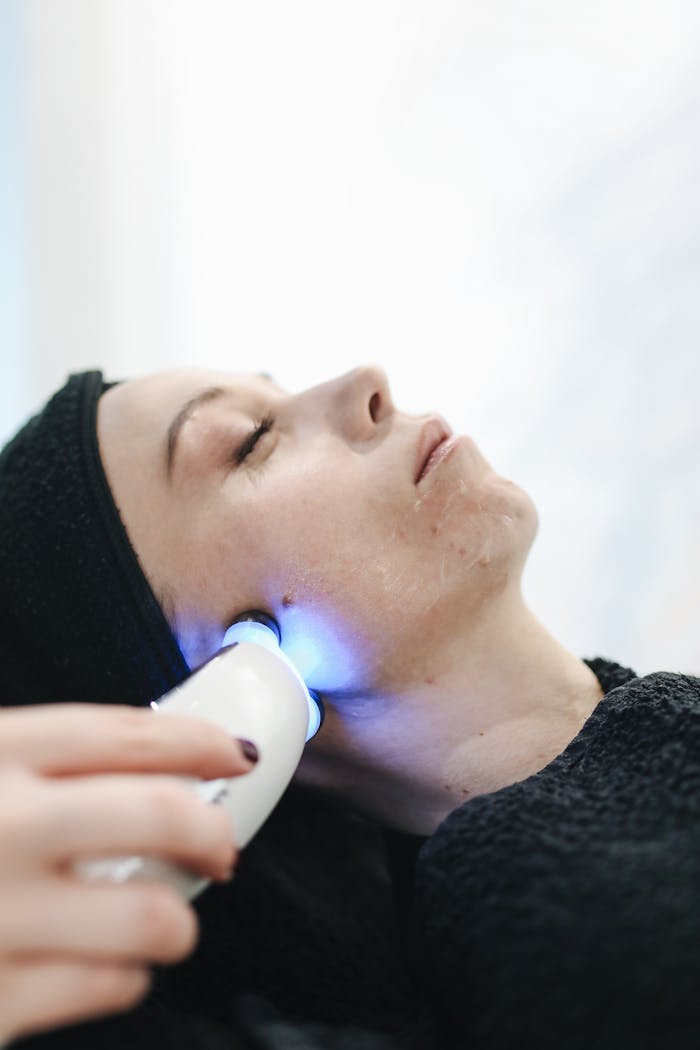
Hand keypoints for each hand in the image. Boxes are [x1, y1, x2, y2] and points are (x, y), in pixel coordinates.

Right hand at [0, 702, 255, 1042]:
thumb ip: (27, 762)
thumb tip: (138, 764)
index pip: (127, 734)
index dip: (199, 740)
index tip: (234, 753)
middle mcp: (2, 826)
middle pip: (163, 814)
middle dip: (214, 831)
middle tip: (221, 846)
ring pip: (152, 917)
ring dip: (175, 920)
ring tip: (161, 920)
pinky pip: (104, 987)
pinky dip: (125, 976)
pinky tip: (107, 965)